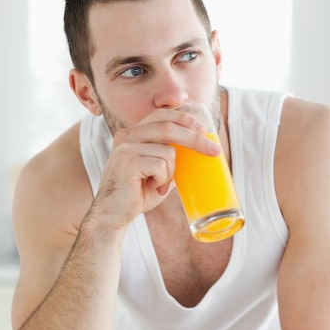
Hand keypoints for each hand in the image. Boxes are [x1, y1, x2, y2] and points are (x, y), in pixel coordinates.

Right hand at [88, 107, 221, 230]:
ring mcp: (125, 148)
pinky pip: (161, 165)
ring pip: (168, 152)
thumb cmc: (138, 193)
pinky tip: (150, 187)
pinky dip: (162, 179)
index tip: (204, 128)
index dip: (184, 118)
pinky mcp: (127, 162)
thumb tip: (202, 149)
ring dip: (171, 172)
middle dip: (196, 139)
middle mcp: (127, 135)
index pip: (161, 115)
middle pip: (169, 128)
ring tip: (158, 183)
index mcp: (134, 133)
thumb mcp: (159, 169)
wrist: (114, 214)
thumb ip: (172, 156)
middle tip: (215, 151)